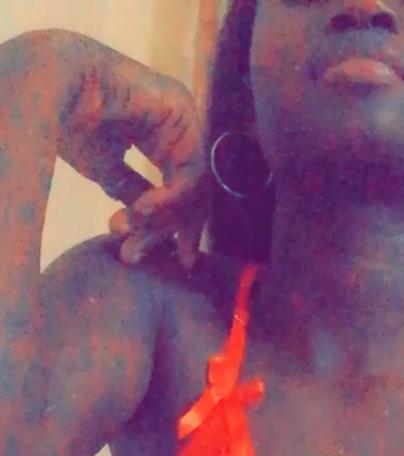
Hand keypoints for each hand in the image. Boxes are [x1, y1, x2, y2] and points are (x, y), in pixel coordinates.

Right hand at [53, 29, 208, 270]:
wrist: (54, 90)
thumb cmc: (71, 124)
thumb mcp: (107, 170)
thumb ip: (132, 191)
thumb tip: (146, 216)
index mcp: (160, 134)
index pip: (182, 187)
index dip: (180, 224)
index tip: (180, 259)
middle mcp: (177, 125)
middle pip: (192, 188)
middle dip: (180, 229)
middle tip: (176, 261)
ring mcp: (182, 116)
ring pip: (193, 184)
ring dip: (165, 218)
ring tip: (135, 237)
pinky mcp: (182, 111)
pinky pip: (188, 170)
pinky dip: (169, 198)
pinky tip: (142, 209)